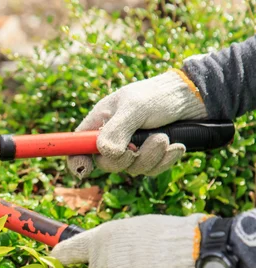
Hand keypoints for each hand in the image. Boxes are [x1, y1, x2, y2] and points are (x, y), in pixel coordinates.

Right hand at [69, 69, 207, 178]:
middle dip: (128, 158)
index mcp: (99, 123)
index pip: (76, 147)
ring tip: (165, 138)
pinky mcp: (150, 156)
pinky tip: (176, 146)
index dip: (76, 161)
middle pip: (106, 164)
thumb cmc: (158, 95)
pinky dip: (165, 160)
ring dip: (152, 156)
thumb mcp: (134, 108)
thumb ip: (116, 131)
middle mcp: (111, 138)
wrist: (193, 97)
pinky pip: (151, 170)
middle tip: (142, 145)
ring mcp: (131, 149)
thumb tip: (106, 154)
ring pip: (132, 169)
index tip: (84, 171)